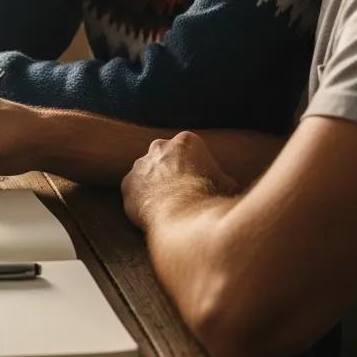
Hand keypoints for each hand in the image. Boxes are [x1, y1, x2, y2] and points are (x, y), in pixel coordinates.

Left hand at [121, 131, 238, 229]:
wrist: (184, 214)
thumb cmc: (210, 199)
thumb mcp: (228, 185)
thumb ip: (223, 180)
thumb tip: (229, 186)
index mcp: (186, 141)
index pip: (190, 150)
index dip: (197, 168)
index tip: (200, 183)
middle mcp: (159, 146)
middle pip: (166, 158)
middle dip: (172, 172)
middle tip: (181, 193)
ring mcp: (141, 164)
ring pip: (147, 173)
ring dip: (155, 185)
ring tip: (168, 206)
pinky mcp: (128, 183)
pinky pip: (134, 191)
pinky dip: (141, 201)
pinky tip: (153, 214)